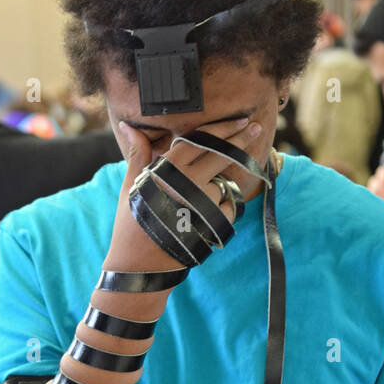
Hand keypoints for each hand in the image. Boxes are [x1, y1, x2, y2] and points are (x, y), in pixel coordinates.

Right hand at [104, 115, 261, 271]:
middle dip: (240, 139)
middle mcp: (188, 181)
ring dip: (217, 188)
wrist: (139, 263)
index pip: (200, 139)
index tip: (241, 119)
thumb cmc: (132, 221)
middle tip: (254, 128)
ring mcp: (203, 202)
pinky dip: (221, 209)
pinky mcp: (213, 222)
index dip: (222, 128)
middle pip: (221, 153)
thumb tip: (128, 126)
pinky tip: (204, 219)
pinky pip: (228, 207)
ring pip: (222, 183)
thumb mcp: (132, 184)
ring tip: (194, 206)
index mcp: (168, 169)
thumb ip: (138, 153)